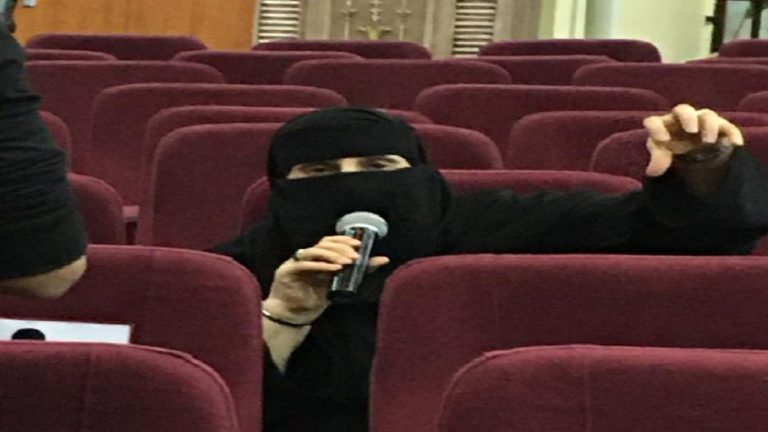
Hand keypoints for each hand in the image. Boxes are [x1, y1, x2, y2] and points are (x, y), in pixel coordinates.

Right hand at [265, 236, 389, 320]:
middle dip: (341, 248)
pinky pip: (304, 264)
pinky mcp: (287, 271)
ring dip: (332, 255)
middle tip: (355, 255)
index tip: (358, 245)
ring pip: (314, 251)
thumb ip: (359, 271)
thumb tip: (383, 260)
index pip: (330, 241)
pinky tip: (334, 269)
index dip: (344, 240)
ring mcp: (295, 262)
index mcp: (317, 257)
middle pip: (323, 243)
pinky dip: (321, 265)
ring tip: (346, 262)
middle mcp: (306, 256)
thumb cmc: (315, 299)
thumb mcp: (340, 284)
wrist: (294, 316)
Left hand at [642, 104, 743, 176]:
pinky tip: (735, 144)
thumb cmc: (672, 155)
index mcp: (663, 126)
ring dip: (709, 125)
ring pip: (707, 115)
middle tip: (691, 130)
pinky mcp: (720, 129)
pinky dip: (732, 134)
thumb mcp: (663, 159)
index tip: (662, 139)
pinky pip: (728, 127)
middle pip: (683, 110)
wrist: (692, 161)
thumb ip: (658, 161)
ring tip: (709, 141)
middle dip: (687, 117)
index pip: (655, 121)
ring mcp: (702, 122)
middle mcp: (682, 120)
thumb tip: (653, 171)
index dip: (656, 127)